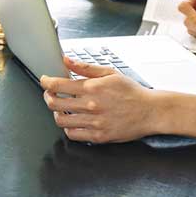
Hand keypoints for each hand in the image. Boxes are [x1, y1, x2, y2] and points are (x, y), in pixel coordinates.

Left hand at [40, 57, 159, 142]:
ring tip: (60, 108)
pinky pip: (73, 134)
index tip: (44, 80)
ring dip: (56, 113)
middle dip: (47, 97)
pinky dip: (68, 128)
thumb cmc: (132, 92)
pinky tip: (72, 121)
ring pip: (61, 120)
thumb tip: (66, 60)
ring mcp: (94, 123)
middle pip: (54, 103)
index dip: (46, 82)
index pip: (58, 85)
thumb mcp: (110, 73)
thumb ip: (85, 67)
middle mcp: (91, 105)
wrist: (150, 111)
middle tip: (49, 94)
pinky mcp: (99, 136)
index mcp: (92, 87)